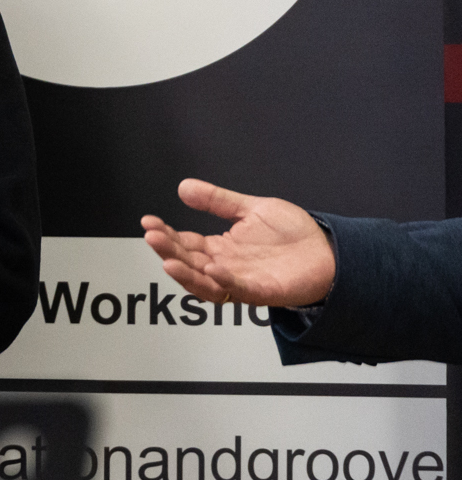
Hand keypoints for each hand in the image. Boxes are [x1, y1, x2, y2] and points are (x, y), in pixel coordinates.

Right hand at [142, 178, 335, 308]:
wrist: (331, 251)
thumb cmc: (296, 235)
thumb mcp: (251, 208)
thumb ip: (217, 200)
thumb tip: (184, 187)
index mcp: (222, 248)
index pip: (185, 242)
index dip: (165, 234)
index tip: (148, 223)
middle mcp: (226, 266)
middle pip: (188, 262)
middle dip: (167, 250)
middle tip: (152, 237)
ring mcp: (242, 280)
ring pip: (204, 282)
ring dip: (185, 272)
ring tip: (169, 259)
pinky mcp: (262, 291)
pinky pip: (237, 289)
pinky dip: (223, 280)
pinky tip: (212, 267)